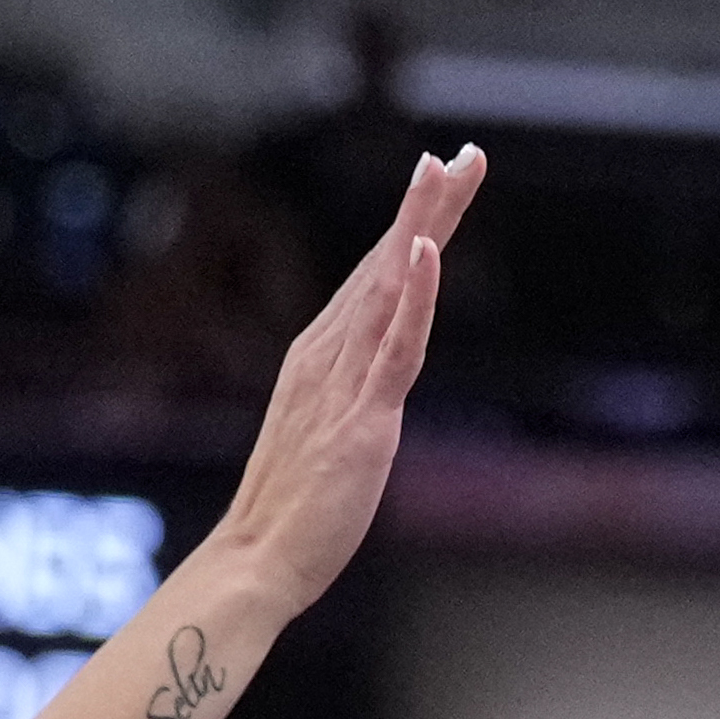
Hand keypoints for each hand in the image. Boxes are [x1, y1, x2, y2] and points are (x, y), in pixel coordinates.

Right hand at [209, 144, 486, 601]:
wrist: (257, 563)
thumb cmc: (290, 516)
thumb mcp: (323, 442)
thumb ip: (343, 405)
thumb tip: (364, 397)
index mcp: (318, 360)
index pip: (374, 281)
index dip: (409, 229)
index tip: (439, 182)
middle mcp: (326, 357)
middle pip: (384, 266)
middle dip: (425, 208)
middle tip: (462, 155)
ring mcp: (342, 384)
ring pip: (389, 287)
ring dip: (420, 225)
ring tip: (448, 172)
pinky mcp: (363, 419)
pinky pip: (394, 346)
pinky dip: (411, 295)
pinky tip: (425, 250)